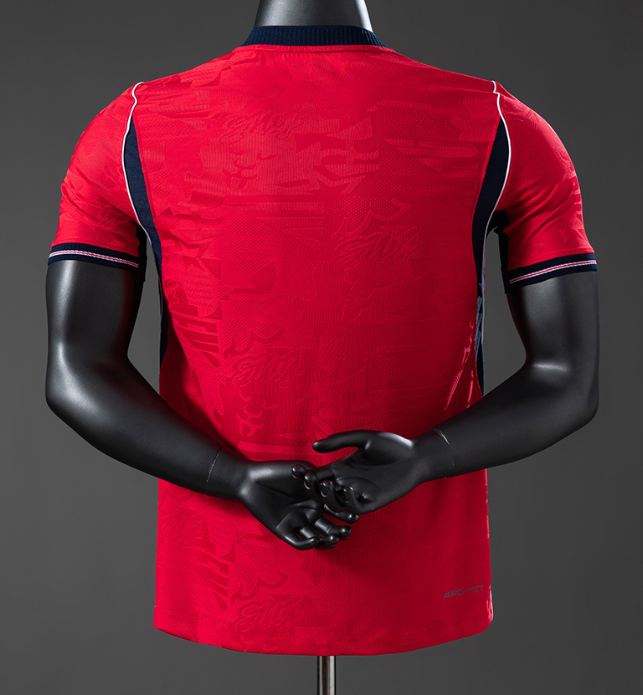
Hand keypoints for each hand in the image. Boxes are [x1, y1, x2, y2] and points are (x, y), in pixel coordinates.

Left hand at [233, 452, 358, 550]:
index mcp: (317, 499)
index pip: (336, 509)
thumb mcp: (301, 470)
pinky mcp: (284, 531)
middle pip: (330, 527)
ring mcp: (298, 523)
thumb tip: (337, 481)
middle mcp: (310, 513)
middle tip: (348, 531)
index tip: (355, 514)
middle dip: (340, 530)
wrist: (250, 479)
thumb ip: (319, 476)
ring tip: (334, 538)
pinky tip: (314, 540)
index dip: (346, 513)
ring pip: (317, 538)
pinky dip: (307, 544)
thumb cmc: (276, 471)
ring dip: (327, 541)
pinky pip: (298, 542)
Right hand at [292, 430, 424, 515]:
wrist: (415, 457)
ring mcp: (359, 494)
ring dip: (329, 497)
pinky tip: (349, 489)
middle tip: (311, 482)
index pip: (318, 475)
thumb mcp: (363, 438)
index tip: (298, 471)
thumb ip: (339, 440)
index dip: (306, 475)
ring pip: (336, 503)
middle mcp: (348, 482)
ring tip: (328, 485)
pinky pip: (355, 507)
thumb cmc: (391, 445)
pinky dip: (349, 501)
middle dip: (314, 488)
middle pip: (322, 491)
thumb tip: (313, 446)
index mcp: (342, 467)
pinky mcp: (373, 502)